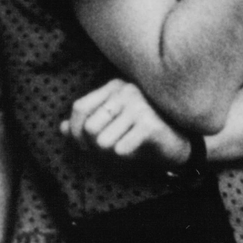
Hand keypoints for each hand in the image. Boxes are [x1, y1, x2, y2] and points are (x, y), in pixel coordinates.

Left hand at [61, 78, 192, 167]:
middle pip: (89, 127)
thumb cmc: (143, 133)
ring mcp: (140, 104)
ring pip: (102, 141)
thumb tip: (60, 128)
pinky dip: (126, 155)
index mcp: (116, 86)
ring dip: (111, 153)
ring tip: (127, 146)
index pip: (79, 108)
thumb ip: (86, 125)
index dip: (74, 132)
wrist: (182, 141)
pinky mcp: (150, 122)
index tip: (84, 146)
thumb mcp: (112, 127)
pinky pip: (119, 149)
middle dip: (94, 147)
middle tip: (110, 149)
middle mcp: (127, 90)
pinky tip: (140, 148)